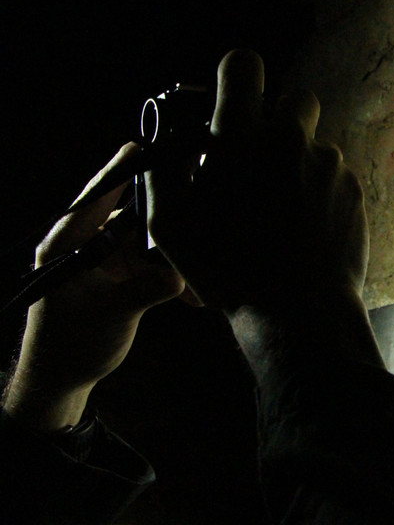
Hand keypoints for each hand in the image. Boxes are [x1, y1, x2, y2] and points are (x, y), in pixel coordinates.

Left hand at [2, 143, 185, 430]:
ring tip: (204, 268)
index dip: (122, 168)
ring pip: (145, 243)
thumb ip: (147, 289)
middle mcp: (84, 244)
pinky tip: (195, 293)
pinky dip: (170, 276)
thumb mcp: (113, 315)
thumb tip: (183, 275)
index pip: (97, 194)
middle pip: (129, 214)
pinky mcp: (116, 277)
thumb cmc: (71, 345)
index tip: (147, 144)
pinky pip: (149, 265)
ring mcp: (102, 260)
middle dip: (166, 214)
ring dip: (173, 257)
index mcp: (68, 243)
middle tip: (199, 200)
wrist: (58, 380)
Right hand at [145, 50, 368, 312]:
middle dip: (278, 120)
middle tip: (261, 160)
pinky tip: (304, 228)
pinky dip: (320, 192)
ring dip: (298, 163)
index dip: (236, 78)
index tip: (233, 102)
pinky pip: (334, 176)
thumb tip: (167, 140)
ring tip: (281, 210)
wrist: (298, 310)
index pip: (244, 64)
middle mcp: (289, 138)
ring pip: (314, 144)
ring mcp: (328, 163)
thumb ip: (161, 166)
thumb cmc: (226, 268)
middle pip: (294, 98)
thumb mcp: (167, 221)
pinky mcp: (354, 188)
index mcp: (240, 136)